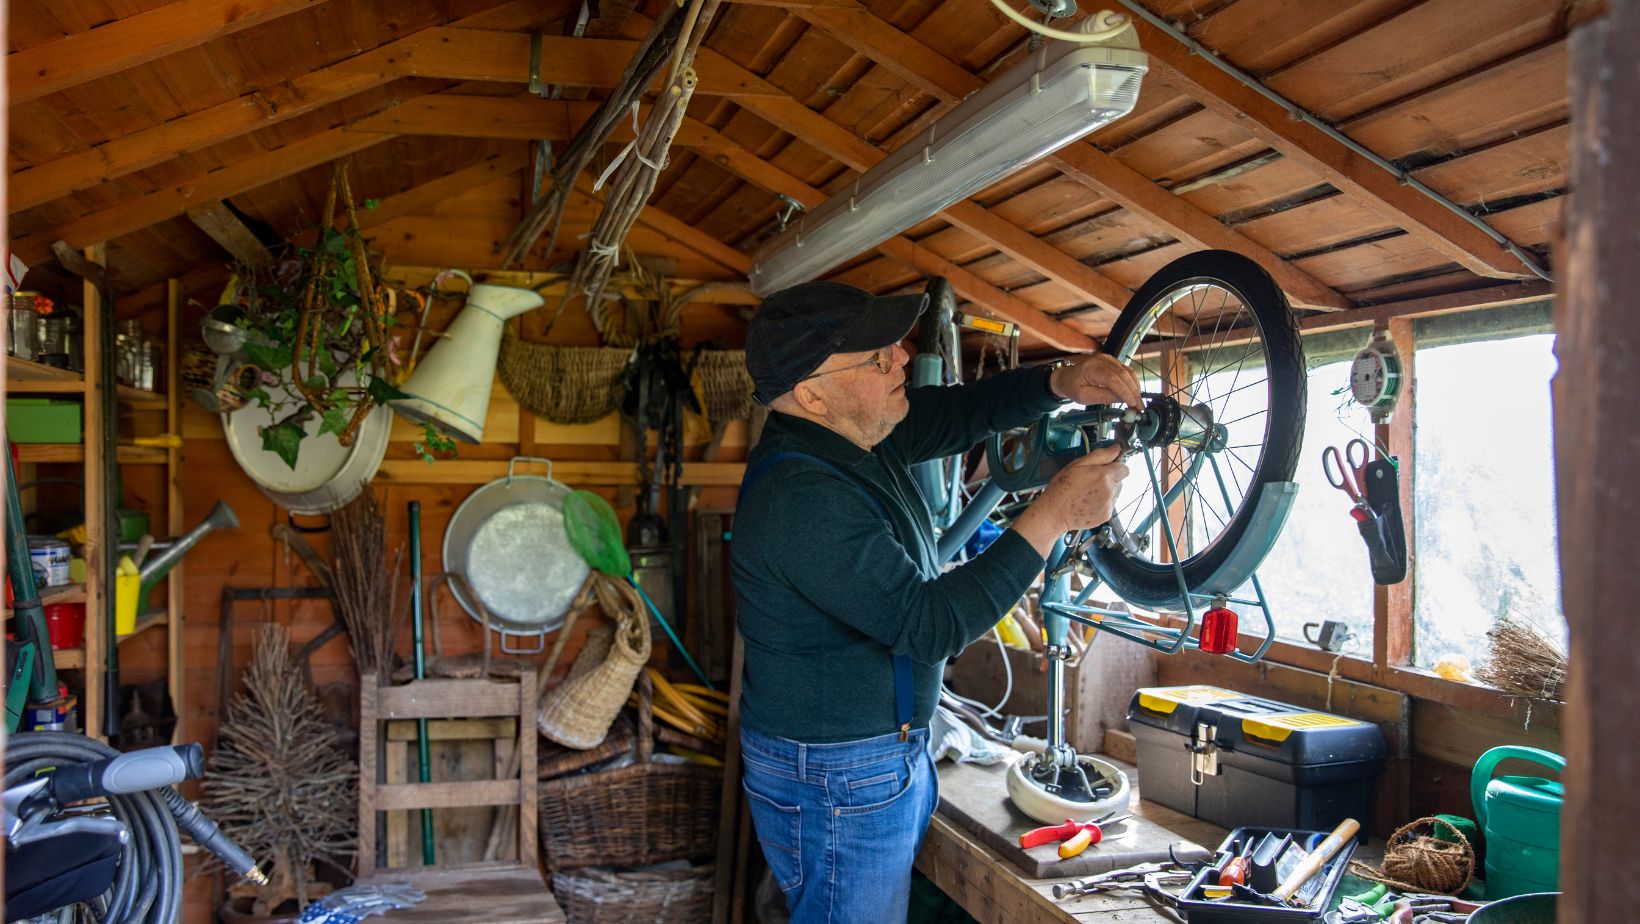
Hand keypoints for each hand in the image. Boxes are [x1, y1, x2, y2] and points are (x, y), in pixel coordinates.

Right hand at [1012, 445, 1129, 557]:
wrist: (1055, 513)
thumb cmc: (1062, 488)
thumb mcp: (1077, 465)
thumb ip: (1100, 455)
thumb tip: (1116, 448)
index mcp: (1104, 476)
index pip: (1124, 468)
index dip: (1114, 466)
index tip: (1104, 469)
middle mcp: (1110, 491)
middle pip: (1120, 481)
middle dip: (1110, 479)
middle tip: (1092, 481)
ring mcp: (1109, 505)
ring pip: (1115, 493)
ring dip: (1106, 491)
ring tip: (1088, 493)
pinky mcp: (1106, 515)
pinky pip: (1110, 505)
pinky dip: (1102, 503)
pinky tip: (1088, 502)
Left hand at [1050, 354, 1142, 406]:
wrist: (1067, 377)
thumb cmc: (1073, 387)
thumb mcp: (1084, 397)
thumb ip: (1104, 397)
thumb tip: (1123, 400)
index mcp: (1092, 368)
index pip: (1113, 379)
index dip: (1125, 392)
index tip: (1133, 404)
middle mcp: (1101, 360)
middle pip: (1123, 375)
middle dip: (1134, 392)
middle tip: (1139, 406)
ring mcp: (1108, 358)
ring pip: (1128, 372)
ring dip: (1135, 387)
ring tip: (1138, 402)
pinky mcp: (1112, 361)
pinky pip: (1126, 370)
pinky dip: (1132, 382)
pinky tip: (1134, 393)